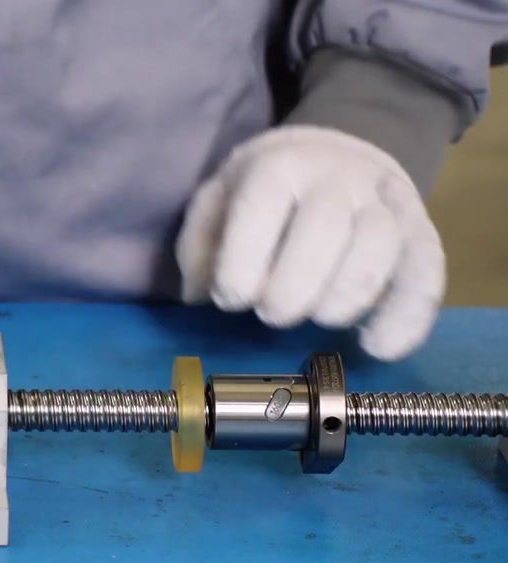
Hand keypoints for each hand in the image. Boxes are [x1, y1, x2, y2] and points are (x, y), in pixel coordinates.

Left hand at [175, 125, 445, 360]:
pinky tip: (377, 347)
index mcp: (279, 165)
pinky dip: (407, 317)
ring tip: (319, 319)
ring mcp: (386, 203)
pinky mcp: (420, 232)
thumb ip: (199, 246)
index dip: (242, 264)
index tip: (230, 299)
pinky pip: (427, 272)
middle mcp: (338, 178)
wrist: (335, 154)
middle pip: (326, 230)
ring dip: (345, 299)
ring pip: (382, 248)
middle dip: (293, 288)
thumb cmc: (263, 191)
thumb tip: (198, 297)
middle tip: (273, 314)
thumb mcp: (218, 201)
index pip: (263, 208)